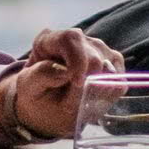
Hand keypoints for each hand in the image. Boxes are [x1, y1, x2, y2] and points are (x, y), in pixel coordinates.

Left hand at [0, 26, 121, 141]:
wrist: (47, 109)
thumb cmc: (36, 96)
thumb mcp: (28, 88)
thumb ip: (41, 76)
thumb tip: (64, 70)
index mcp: (50, 40)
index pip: (70, 39)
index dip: (78, 60)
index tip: (77, 83)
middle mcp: (76, 39)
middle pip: (94, 55)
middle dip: (88, 82)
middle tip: (75, 101)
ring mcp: (97, 48)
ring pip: (110, 66)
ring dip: (98, 89)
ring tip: (80, 101)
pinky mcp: (112, 62)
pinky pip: (120, 77)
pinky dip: (109, 92)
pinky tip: (93, 98)